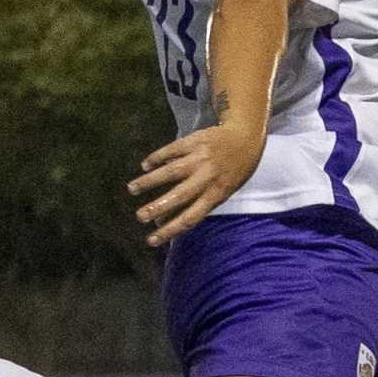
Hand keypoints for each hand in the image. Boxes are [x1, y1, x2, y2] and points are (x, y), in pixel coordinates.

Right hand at [128, 124, 264, 246]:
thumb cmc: (233, 171)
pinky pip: (172, 150)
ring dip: (150, 181)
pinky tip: (145, 165)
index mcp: (216, 194)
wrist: (245, 136)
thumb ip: (196, 204)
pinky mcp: (194, 141)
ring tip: (132, 189)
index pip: (191, 218)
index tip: (151, 240)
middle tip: (139, 216)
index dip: (170, 230)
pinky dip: (157, 158)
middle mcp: (207, 178)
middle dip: (158, 207)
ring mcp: (200, 158)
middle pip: (180, 196)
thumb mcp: (222, 191)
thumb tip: (163, 220)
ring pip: (171, 171)